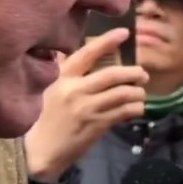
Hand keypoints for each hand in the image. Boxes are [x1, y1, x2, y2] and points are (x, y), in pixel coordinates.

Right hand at [24, 28, 147, 182]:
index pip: (87, 53)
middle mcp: (76, 90)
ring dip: (137, 92)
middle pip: (113, 74)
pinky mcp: (97, 125)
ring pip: (122, 94)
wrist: (40, 150)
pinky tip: (137, 108)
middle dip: (133, 72)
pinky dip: (135, 108)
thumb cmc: (45, 117)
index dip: (107, 41)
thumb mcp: (51, 90)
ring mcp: (87, 108)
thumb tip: (84, 53)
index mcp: (63, 78)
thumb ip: (67, 72)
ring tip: (140, 93)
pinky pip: (123, 112)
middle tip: (142, 74)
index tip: (124, 33)